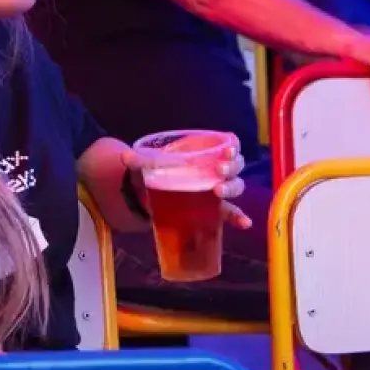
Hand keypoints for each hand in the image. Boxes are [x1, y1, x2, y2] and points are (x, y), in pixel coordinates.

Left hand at [121, 141, 251, 229]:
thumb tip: (125, 157)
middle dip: (231, 167)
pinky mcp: (213, 209)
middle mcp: (214, 169)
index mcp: (204, 152)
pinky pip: (230, 212)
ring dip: (232, 188)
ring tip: (219, 191)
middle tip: (219, 170)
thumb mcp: (148, 164)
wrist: (151, 194)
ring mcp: (216, 189)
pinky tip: (245, 224)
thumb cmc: (157, 170)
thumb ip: (139, 160)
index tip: (228, 150)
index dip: (232, 147)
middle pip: (235, 166)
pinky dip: (238, 217)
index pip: (227, 146)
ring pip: (235, 186)